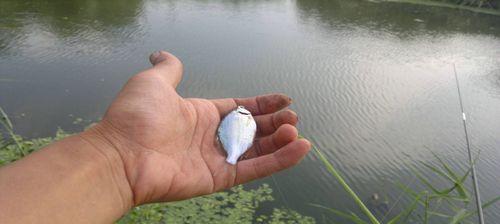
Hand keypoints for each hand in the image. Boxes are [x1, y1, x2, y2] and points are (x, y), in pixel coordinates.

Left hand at [84, 51, 310, 204]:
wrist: (122, 154)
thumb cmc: (135, 116)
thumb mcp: (153, 82)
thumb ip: (169, 68)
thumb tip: (162, 53)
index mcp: (200, 114)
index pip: (240, 108)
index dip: (262, 104)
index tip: (284, 99)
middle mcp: (210, 137)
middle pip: (252, 129)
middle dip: (274, 123)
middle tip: (294, 117)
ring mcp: (216, 159)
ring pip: (257, 150)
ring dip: (280, 141)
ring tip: (296, 131)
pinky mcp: (219, 178)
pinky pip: (254, 169)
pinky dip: (278, 161)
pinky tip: (298, 149)